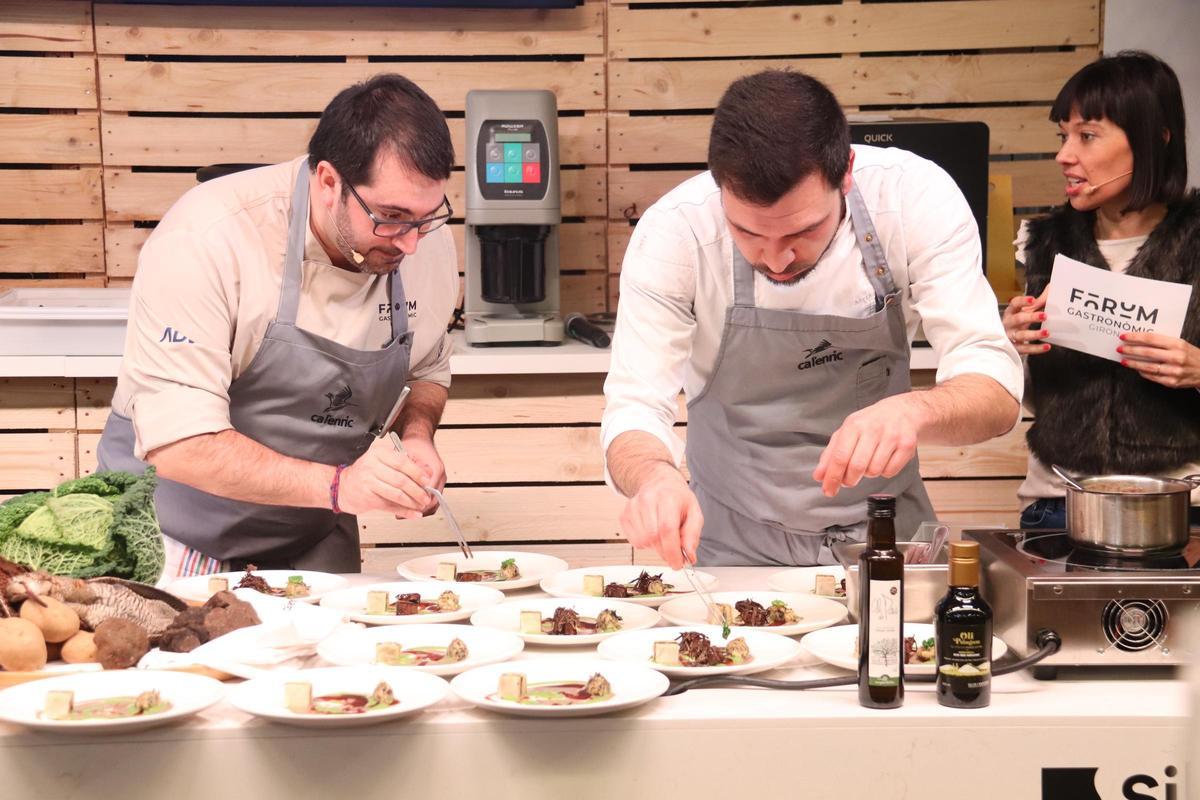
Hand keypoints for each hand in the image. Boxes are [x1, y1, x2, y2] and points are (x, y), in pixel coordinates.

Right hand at [336, 435, 433, 518]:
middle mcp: (372, 465)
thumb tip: (427, 471)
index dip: (417, 472)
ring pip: (396, 494)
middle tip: (426, 496)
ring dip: (412, 502)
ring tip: (421, 505)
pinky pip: (390, 505)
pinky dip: (403, 511)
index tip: (427, 481)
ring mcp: (368, 481)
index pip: (402, 462)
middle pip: (401, 479)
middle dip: (417, 490)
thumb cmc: (366, 473)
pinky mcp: (367, 497)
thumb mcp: (383, 461)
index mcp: (378, 453)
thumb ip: (405, 463)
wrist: (342, 486)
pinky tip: (412, 513)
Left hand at [398, 435, 445, 515]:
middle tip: (404, 513)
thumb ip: (407, 473)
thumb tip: (402, 488)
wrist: (420, 438)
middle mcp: (441, 476)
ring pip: (434, 502)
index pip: (430, 493)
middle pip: (433, 501)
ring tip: (406, 512)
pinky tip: (411, 507)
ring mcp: (440, 480)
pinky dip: (423, 504)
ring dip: (421, 508)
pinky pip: (433, 498)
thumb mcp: (406, 457)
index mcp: (436, 470)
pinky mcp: (437, 482)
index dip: (417, 502)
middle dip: (418, 508)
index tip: (406, 507)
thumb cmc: (413, 445)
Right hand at [618, 463, 703, 569]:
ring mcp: (632, 507)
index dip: (672, 551)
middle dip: (666, 552)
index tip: (678, 564)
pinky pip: (634, 541)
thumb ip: (693, 534)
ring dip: (656, 547)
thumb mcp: (694, 512)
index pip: (666, 529)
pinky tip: (653, 533)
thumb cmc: (677, 499)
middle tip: (674, 552)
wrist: (658, 483)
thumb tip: (689, 555)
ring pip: (643, 542)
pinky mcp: (624, 515)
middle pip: (653, 538)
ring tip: (664, 537)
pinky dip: (646, 544)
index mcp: (668, 497)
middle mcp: (647, 500)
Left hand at [813, 394, 928, 496]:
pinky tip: (884, 460)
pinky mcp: (907, 445)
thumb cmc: (870, 424)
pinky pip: (890, 472)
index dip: (833, 477)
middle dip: (849, 480)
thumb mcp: (846, 432)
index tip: (828, 490)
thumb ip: (830, 454)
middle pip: (857, 467)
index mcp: (854, 425)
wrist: (902, 411)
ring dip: (868, 473)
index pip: (840, 457)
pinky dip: (884, 471)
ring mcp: (891, 437)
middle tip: (848, 480)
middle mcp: (873, 429)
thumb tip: (819, 476)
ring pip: (874, 471)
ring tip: (869, 461)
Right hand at [1002, 287, 1051, 355]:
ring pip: (1021, 335)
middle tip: (1044, 315)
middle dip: (1031, 317)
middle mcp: (1008, 324)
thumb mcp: (1028, 310)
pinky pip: (1025, 349)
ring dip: (1034, 334)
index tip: (1033, 300)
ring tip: (1047, 332)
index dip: (1023, 301)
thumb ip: (1040, 300)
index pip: (1014, 304)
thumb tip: (1052, 290)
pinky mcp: (1015, 348)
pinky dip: (1036, 349)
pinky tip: (1046, 346)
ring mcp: (1010, 336)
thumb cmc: (1020, 321)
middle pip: (1017, 319)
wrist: (1008, 339)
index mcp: (1011, 312)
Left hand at [1117, 332, 1199, 388]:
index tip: (1123, 336)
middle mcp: (1176, 357)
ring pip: (1147, 367)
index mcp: (1177, 344)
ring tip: (1124, 360)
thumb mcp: (1181, 344)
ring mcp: (1174, 371)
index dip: (1135, 337)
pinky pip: (1152, 376)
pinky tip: (1136, 368)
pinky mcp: (1172, 382)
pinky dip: (1142, 372)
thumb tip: (1140, 339)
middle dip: (1130, 350)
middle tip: (1120, 348)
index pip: (1151, 339)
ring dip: (1133, 363)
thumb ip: (1163, 342)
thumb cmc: (1191, 355)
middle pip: (1147, 352)